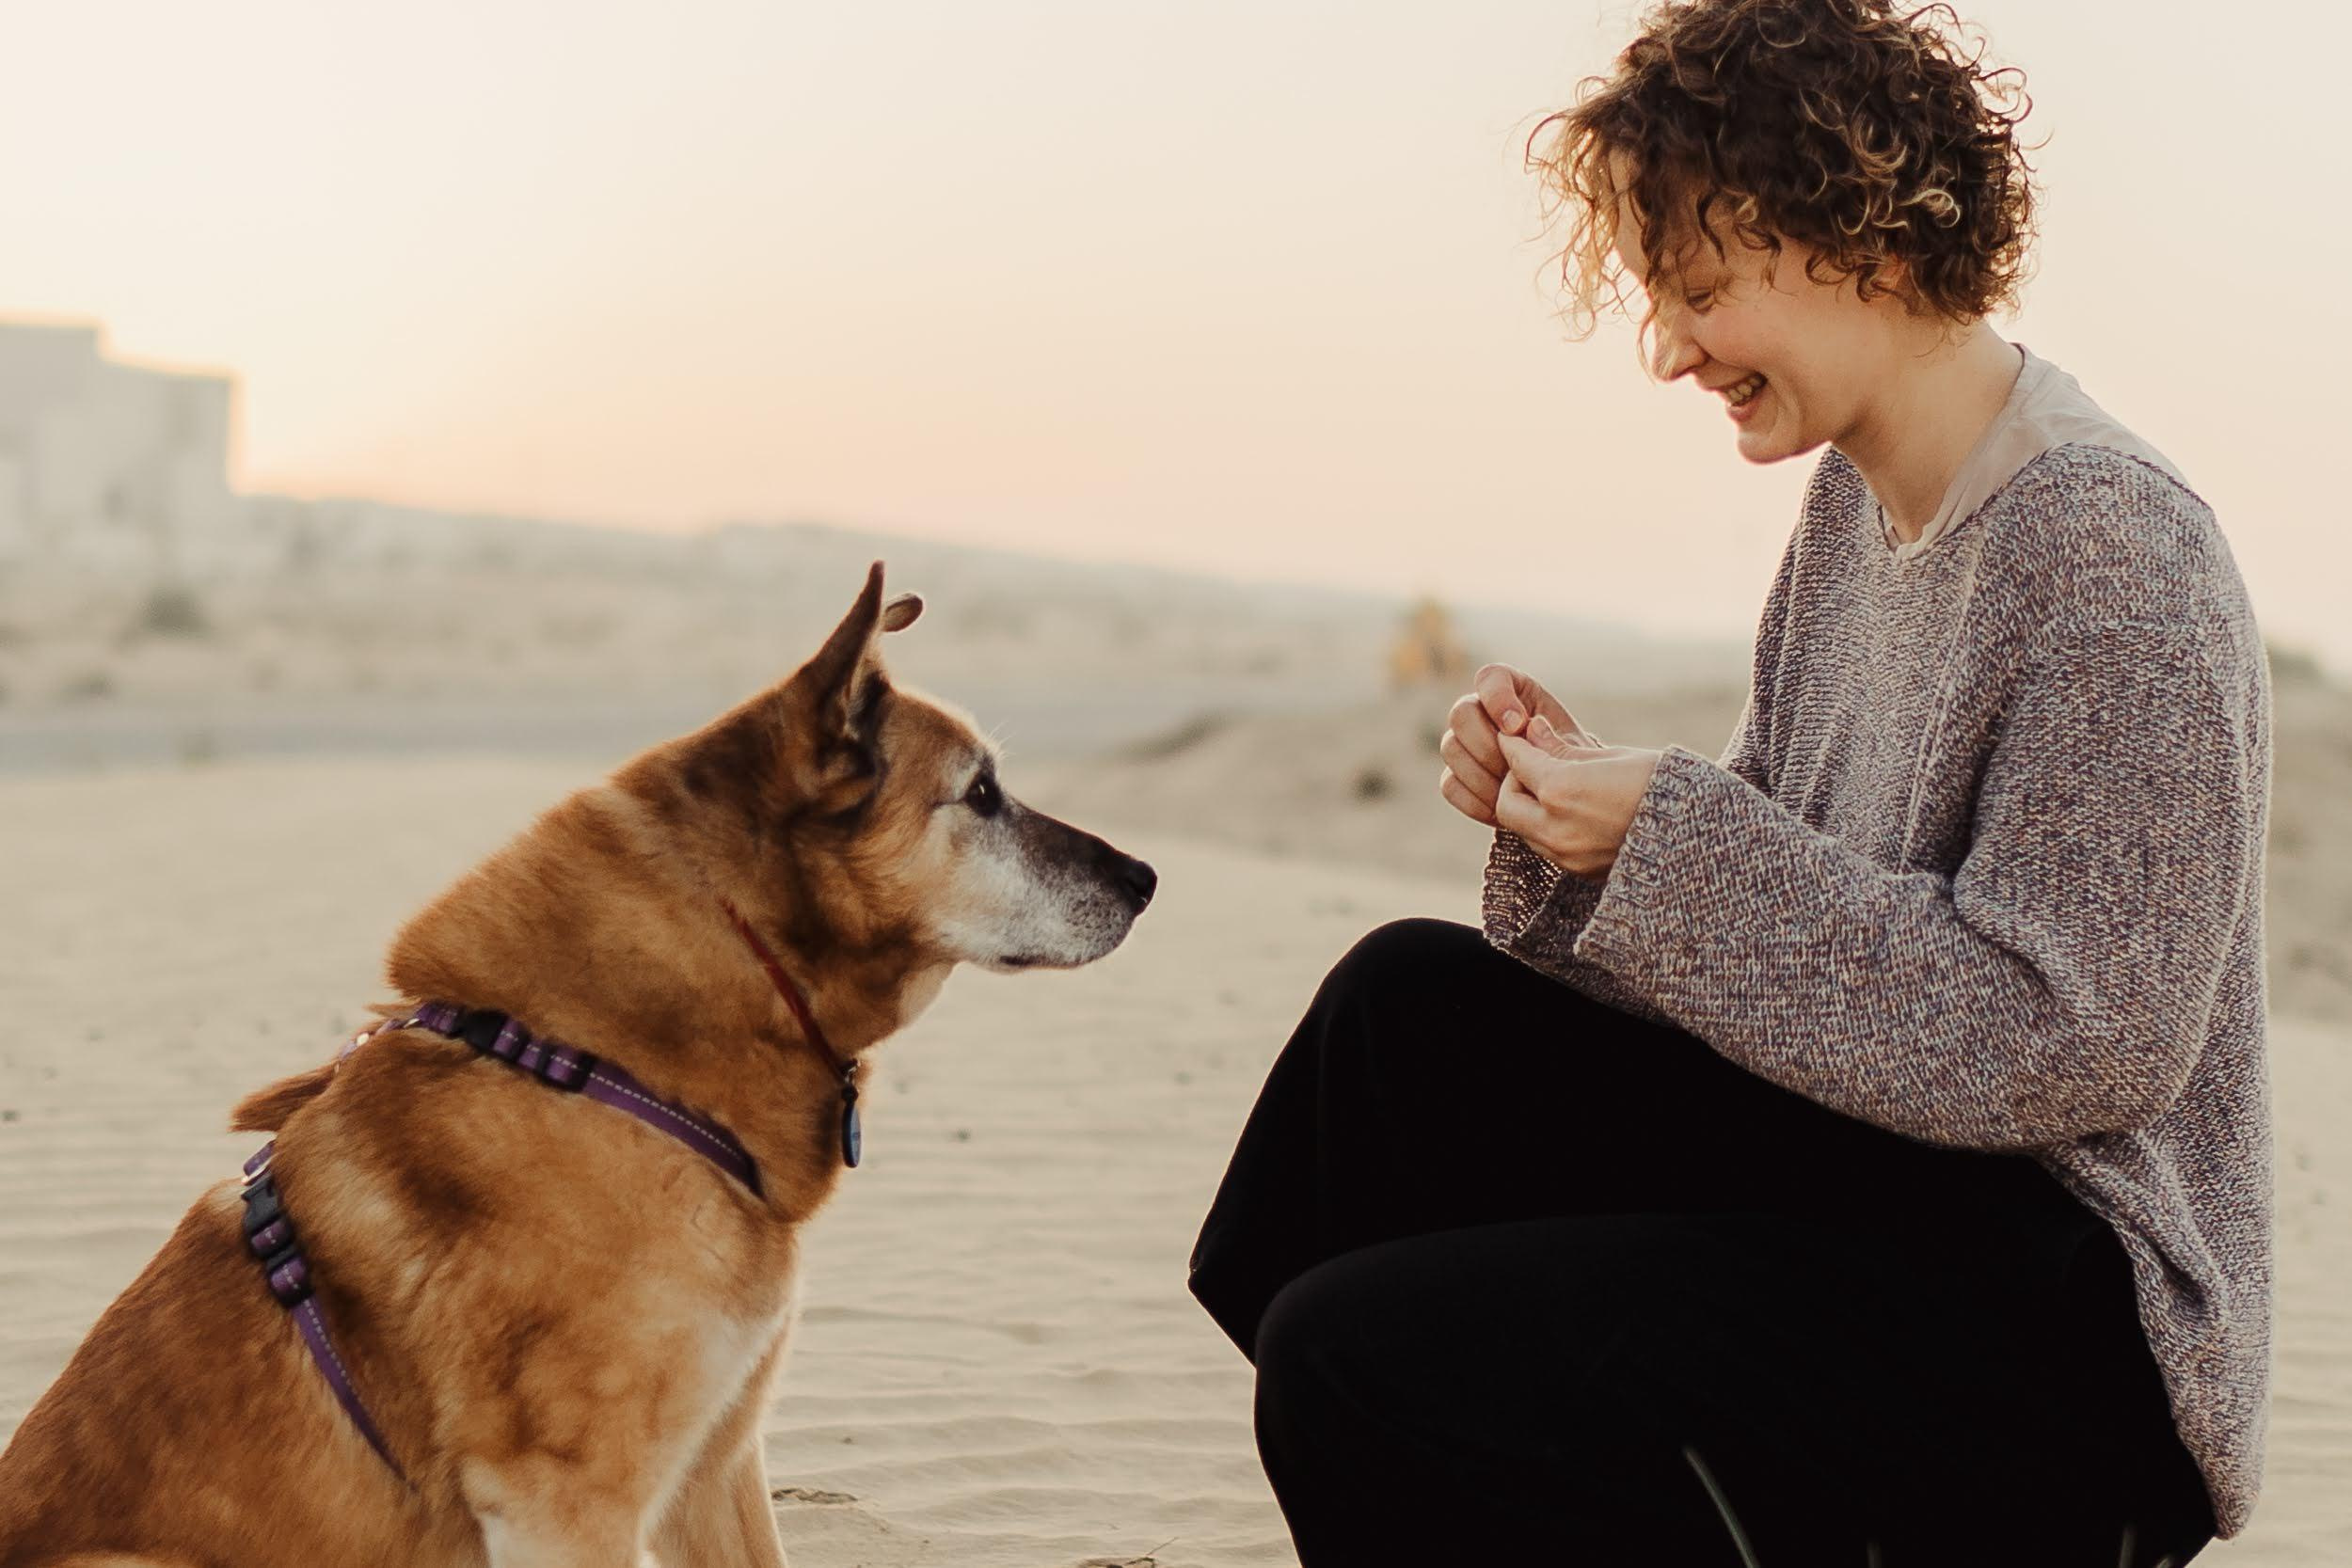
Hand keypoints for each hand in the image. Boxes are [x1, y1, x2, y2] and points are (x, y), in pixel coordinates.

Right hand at [1438, 663, 1607, 827]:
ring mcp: (1464, 745)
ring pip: (1451, 748)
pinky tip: (1502, 811)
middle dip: (1488, 745)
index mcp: (1516, 693)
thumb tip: (1526, 728)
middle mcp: (1482, 713)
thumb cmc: (1575, 771)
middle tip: (1516, 769)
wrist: (1566, 803)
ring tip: (1513, 792)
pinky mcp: (1457, 777)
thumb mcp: (1578, 753)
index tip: (1519, 726)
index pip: (1490, 677)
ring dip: (1483, 775)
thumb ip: (1555, 739)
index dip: (1497, 699)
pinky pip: (1450, 785)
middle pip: (1461, 713)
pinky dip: (1475, 800)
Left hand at [1494, 718, 1664, 878]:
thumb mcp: (1613, 757)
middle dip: (1513, 781)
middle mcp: (1557, 828)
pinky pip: (1545, 847)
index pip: (1518, 762)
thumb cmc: (1665, 785)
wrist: (1703, 835)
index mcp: (1564, 790)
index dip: (1514, 744)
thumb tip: (1531, 730)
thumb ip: (1564, 749)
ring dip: (1528, 808)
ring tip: (1555, 789)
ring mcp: (1567, 856)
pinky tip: (1571, 812)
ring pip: (1523, 830)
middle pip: (1506, 803)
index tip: (1516, 735)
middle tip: (1533, 766)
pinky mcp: (1579, 872)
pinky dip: (1546, 828)